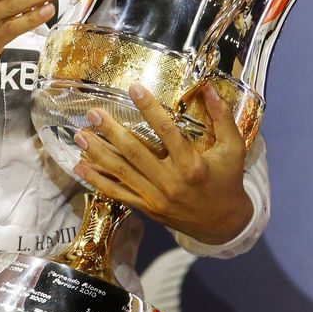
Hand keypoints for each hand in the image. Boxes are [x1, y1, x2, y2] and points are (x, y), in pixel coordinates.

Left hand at [73, 82, 252, 244]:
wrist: (223, 224)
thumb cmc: (227, 181)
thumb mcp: (233, 149)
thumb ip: (223, 117)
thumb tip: (209, 87)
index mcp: (192, 165)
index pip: (166, 131)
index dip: (149, 108)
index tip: (133, 88)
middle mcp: (171, 182)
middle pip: (135, 152)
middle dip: (111, 131)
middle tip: (93, 113)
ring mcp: (156, 198)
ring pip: (121, 172)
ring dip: (97, 153)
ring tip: (79, 135)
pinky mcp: (147, 208)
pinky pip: (118, 193)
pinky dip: (97, 180)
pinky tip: (80, 166)